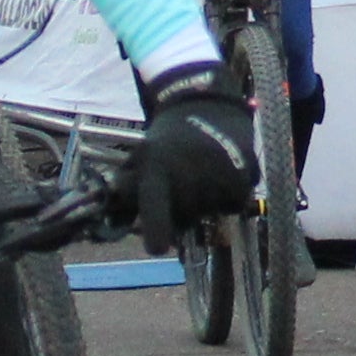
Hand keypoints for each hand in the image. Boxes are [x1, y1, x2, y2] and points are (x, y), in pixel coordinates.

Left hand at [133, 81, 255, 249]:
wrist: (210, 107)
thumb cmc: (169, 138)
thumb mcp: (141, 156)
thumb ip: (128, 188)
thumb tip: (116, 221)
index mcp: (157, 168)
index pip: (155, 207)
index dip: (156, 231)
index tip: (157, 249)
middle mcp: (188, 175)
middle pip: (182, 218)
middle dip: (179, 212)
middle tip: (181, 187)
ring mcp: (216, 179)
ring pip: (206, 214)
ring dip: (201, 205)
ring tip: (200, 177)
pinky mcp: (240, 181)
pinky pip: (229, 207)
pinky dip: (225, 199)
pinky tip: (219, 178)